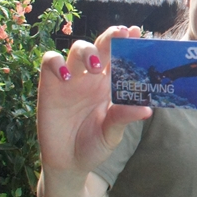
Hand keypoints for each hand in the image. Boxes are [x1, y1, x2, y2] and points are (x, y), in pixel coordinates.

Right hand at [37, 26, 151, 175]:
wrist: (68, 163)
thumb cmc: (94, 145)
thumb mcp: (111, 133)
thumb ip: (123, 118)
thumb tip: (147, 109)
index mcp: (111, 84)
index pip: (120, 57)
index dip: (128, 42)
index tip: (138, 32)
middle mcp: (92, 77)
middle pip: (101, 46)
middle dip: (111, 37)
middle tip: (122, 34)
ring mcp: (71, 79)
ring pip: (77, 49)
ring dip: (87, 51)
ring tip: (95, 67)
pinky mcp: (50, 86)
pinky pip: (50, 62)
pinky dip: (56, 63)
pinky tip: (66, 76)